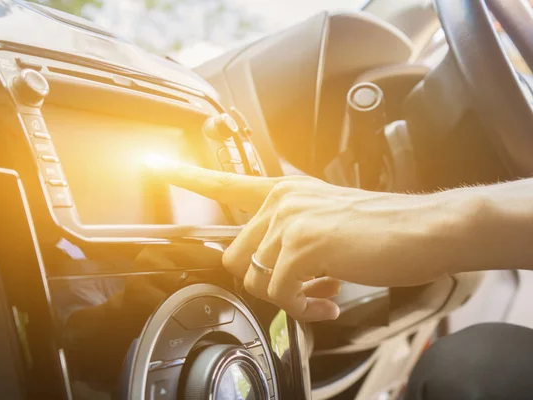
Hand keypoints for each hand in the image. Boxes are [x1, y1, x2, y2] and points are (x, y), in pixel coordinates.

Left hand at [154, 164, 448, 321]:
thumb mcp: (330, 221)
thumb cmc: (383, 227)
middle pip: (237, 255)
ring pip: (257, 277)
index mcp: (286, 192)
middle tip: (302, 287)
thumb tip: (280, 272)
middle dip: (264, 280)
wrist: (424, 229)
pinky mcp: (302, 245)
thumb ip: (295, 238)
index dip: (188, 178)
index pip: (228, 184)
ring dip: (288, 295)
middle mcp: (281, 201)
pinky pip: (280, 291)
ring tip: (321, 293)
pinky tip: (328, 298)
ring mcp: (290, 220)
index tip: (157, 168)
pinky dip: (302, 304)